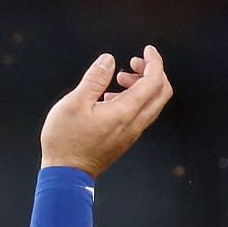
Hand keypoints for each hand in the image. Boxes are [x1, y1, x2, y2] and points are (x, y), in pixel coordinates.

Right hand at [39, 44, 173, 178]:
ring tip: (118, 79)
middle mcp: (134, 123)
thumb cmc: (66, 142)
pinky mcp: (124, 140)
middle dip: (153, 73)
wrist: (66, 176)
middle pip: (161, 93)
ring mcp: (131, 133)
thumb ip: (94, 79)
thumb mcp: (73, 104)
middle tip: (133, 64)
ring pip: (151, 104)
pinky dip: (134, 99)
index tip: (146, 51)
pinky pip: (140, 115)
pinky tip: (110, 99)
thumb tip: (108, 60)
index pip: (154, 81)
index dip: (154, 62)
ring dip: (142, 86)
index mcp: (125, 111)